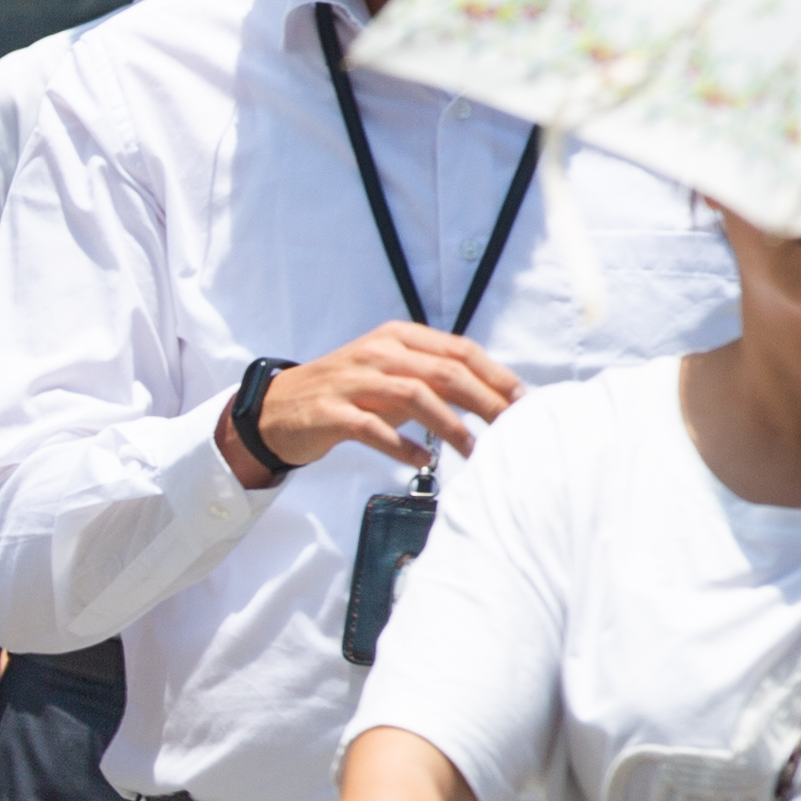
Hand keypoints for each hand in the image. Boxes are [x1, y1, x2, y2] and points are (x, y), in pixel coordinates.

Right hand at [232, 323, 518, 483]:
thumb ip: (433, 378)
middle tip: (511, 430)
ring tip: (475, 452)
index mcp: (398, 337)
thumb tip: (492, 398)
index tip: (523, 402)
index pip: (459, 350)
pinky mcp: (332, 413)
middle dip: (484, 401)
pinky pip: (374, 429)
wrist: (278, 408)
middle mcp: (378, 352)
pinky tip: (423, 462)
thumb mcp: (390, 373)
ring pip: (414, 396)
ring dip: (451, 427)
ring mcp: (353, 381)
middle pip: (444, 371)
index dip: (495, 376)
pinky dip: (403, 446)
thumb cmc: (347, 393)